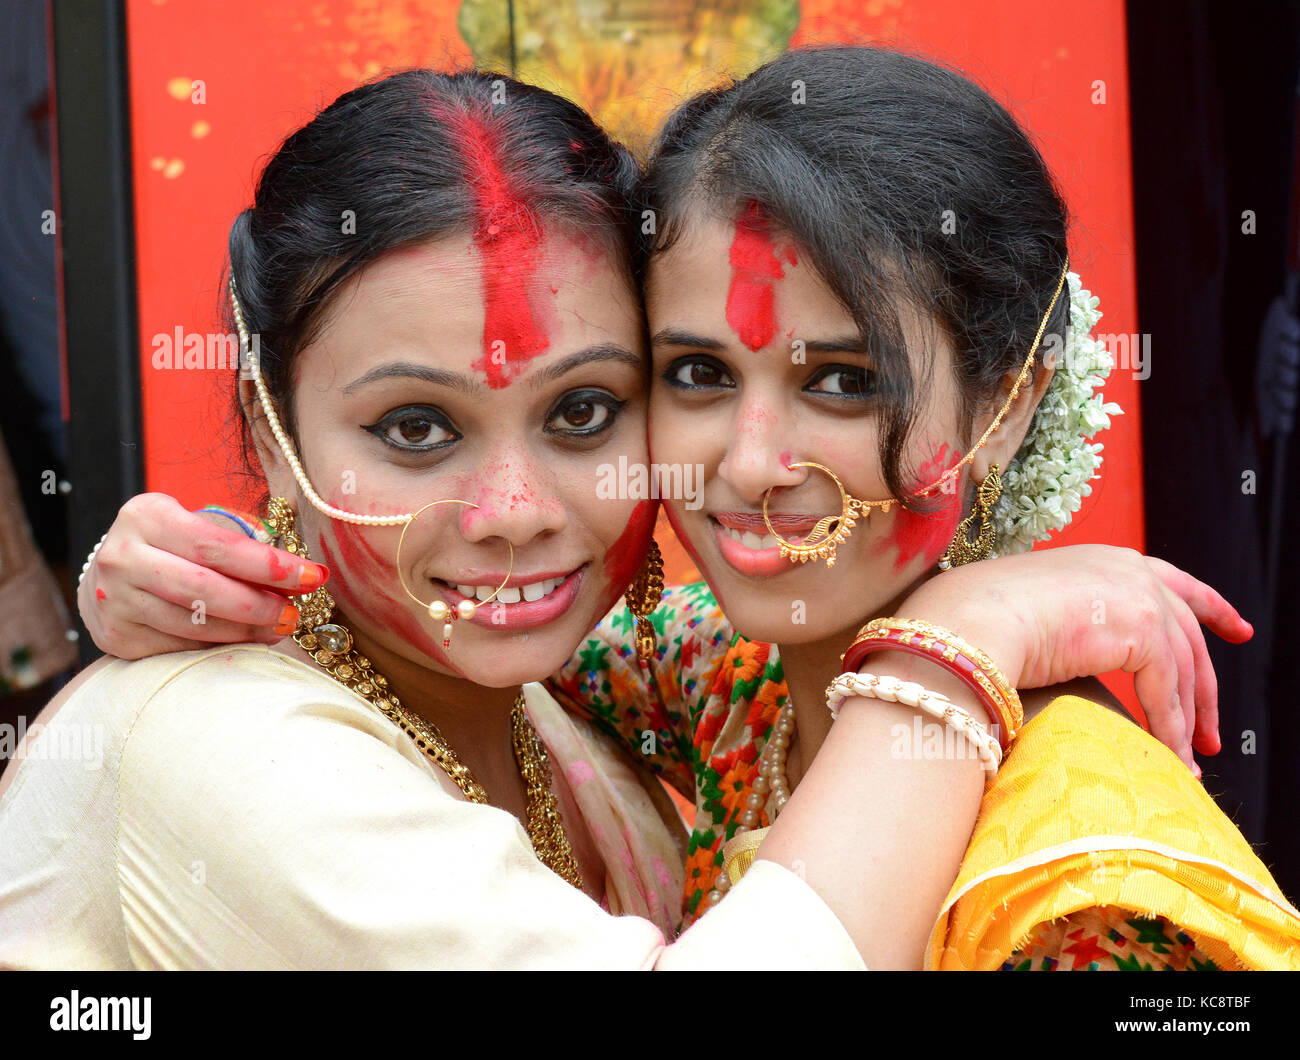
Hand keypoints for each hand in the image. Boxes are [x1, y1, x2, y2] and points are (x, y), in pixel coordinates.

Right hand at [78, 493, 327, 659]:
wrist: (104, 578)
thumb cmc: (169, 548)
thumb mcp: (194, 527)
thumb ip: (239, 545)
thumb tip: (303, 575)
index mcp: (146, 516)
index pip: (218, 545)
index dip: (269, 565)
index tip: (312, 577)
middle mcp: (122, 556)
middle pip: (206, 588)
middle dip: (260, 604)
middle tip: (295, 613)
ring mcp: (113, 598)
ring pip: (195, 622)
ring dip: (246, 630)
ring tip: (280, 627)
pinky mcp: (116, 635)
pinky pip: (180, 644)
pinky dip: (220, 644)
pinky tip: (245, 639)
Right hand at [896, 545, 1251, 773]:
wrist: (967, 621)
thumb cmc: (976, 619)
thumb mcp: (1035, 609)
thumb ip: (1067, 621)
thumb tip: (1063, 649)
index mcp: (1106, 558)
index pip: (1174, 581)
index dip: (1211, 607)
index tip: (1238, 629)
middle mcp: (1131, 569)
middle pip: (1188, 633)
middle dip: (1204, 687)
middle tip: (1210, 732)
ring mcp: (1140, 596)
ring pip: (1182, 669)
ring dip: (1187, 720)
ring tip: (1188, 760)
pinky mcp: (1143, 630)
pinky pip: (1166, 693)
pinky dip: (1171, 731)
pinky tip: (1171, 759)